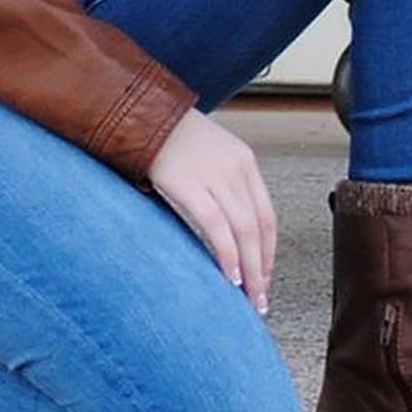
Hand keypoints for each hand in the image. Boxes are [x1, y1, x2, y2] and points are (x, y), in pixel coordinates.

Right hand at [145, 107, 276, 311]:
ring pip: (243, 230)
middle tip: (259, 299)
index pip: (267, 216)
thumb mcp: (211, 156)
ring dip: (248, 269)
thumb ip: (225, 187)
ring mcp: (214, 175)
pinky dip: (226, 254)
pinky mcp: (189, 184)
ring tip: (246, 296)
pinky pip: (216, 226)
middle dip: (261, 268)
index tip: (265, 277)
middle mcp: (235, 167)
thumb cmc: (173, 138)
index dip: (269, 252)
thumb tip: (231, 234)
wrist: (142, 112)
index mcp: (244, 161)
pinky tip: (228, 275)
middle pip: (258, 227)